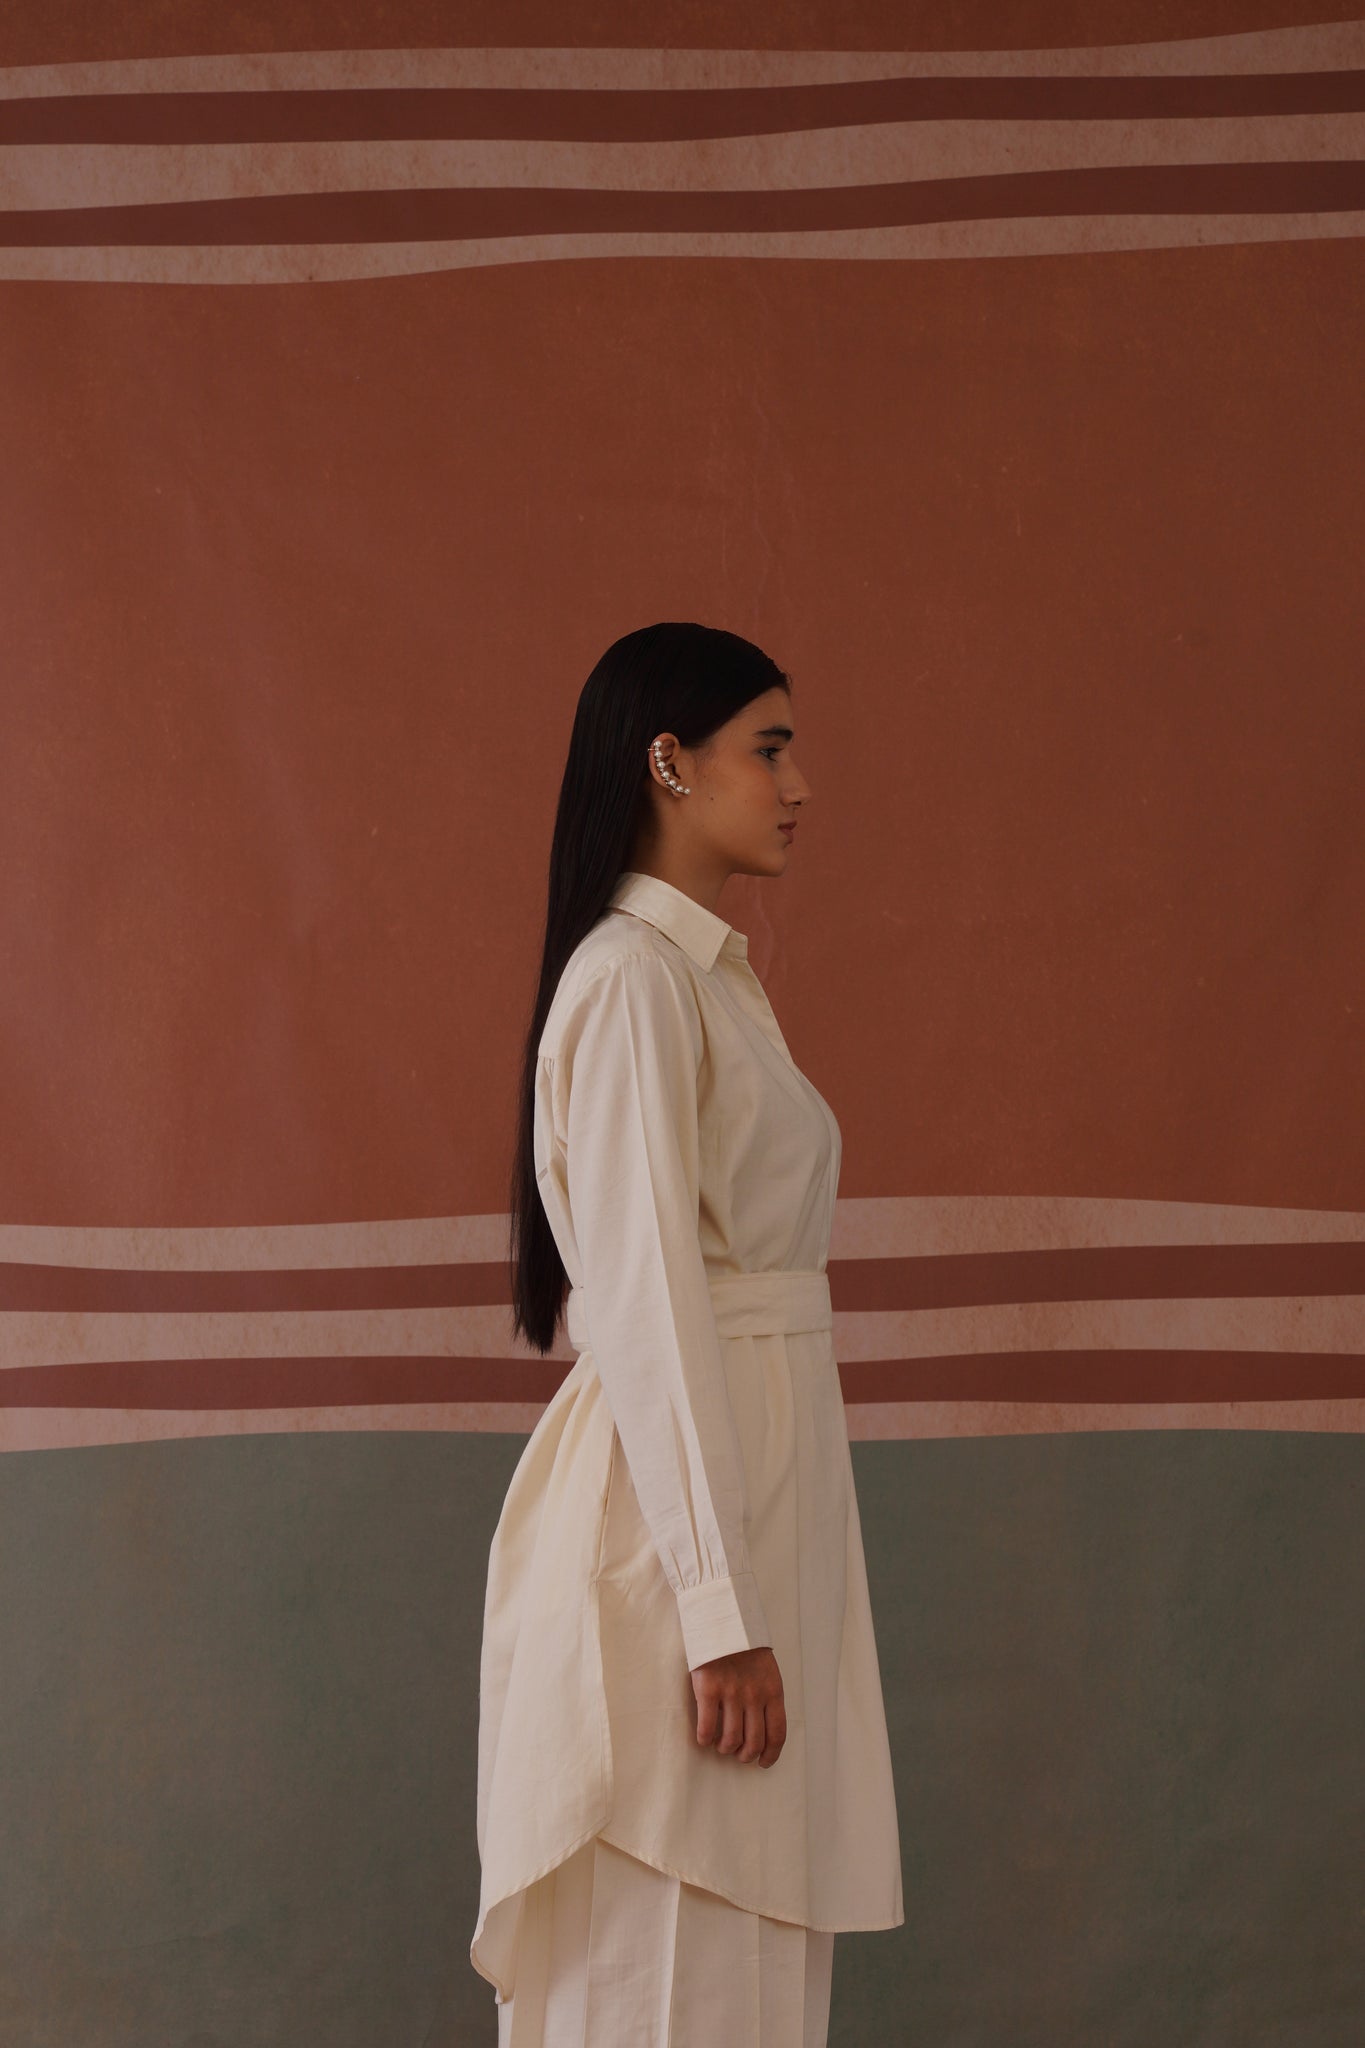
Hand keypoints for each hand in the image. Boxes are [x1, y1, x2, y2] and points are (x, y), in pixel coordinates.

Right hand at [689, 1646, 785, 1766]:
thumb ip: (767, 1695)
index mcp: (773, 1691)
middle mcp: (754, 1696)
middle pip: (754, 1742)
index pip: (777, 1734)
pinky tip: (704, 1738)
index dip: (771, 1754)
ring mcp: (731, 1693)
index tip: (764, 1762)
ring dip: (725, 1749)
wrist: (722, 1619)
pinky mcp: (708, 1690)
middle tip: (739, 1754)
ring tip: (721, 1746)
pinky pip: (707, 1727)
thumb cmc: (744, 1645)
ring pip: (731, 1739)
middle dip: (746, 1755)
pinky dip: (705, 1739)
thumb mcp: (767, 1670)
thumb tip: (763, 1726)